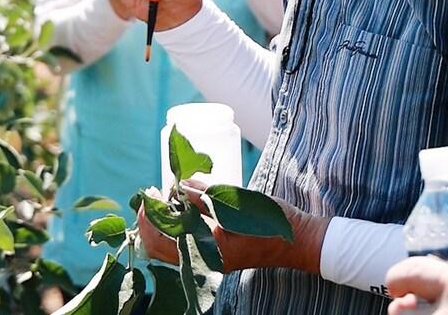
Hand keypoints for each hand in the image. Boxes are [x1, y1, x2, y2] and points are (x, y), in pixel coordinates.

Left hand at [137, 180, 329, 274]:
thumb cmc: (272, 223)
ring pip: (168, 249)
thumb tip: (180, 186)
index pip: (163, 237)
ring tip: (165, 199)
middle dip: (151, 220)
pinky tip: (179, 210)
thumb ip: (206, 196)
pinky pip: (182, 247)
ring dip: (161, 225)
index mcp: (209, 250)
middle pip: (158, 248)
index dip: (151, 214)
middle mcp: (204, 261)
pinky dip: (174, 230)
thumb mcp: (238, 203)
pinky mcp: (213, 256)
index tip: (150, 192)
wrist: (297, 241)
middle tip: (153, 194)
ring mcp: (208, 262)